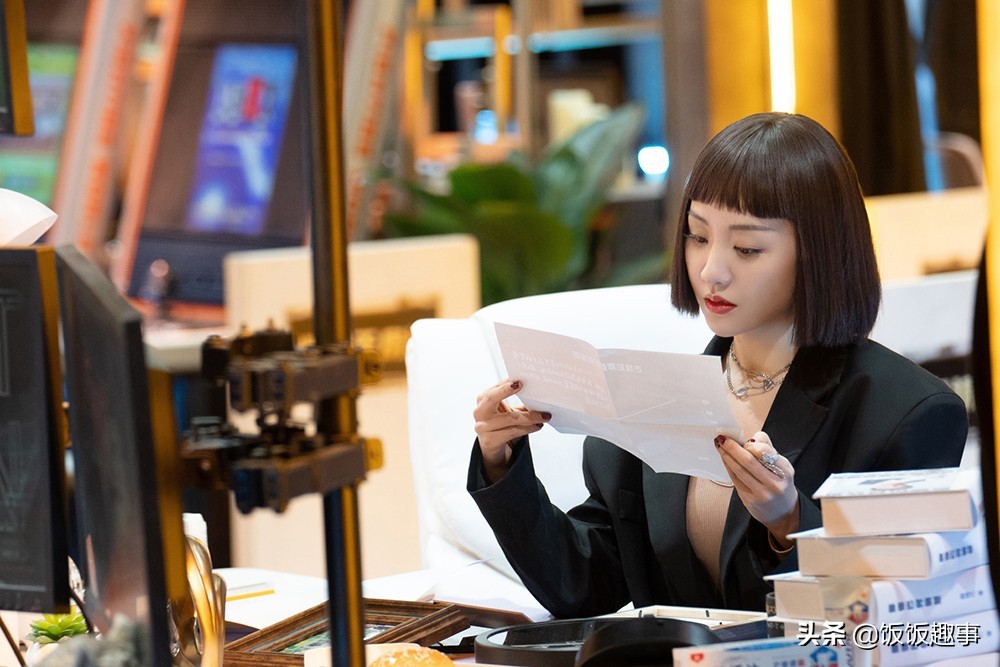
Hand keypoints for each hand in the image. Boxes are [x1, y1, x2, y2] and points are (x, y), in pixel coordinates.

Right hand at [473, 379, 550, 481]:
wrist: (492, 448)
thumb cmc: (502, 425)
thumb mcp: (507, 411)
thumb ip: (516, 402)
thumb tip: (535, 394)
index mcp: (483, 400)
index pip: (493, 388)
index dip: (505, 383)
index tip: (518, 379)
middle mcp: (479, 412)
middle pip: (491, 398)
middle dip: (505, 390)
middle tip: (520, 385)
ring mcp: (482, 427)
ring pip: (509, 418)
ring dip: (529, 417)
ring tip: (543, 416)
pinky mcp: (490, 440)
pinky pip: (512, 432)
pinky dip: (527, 428)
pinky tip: (536, 426)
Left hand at [715, 431, 798, 545]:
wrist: (783, 513)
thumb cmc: (780, 484)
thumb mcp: (781, 466)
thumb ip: (768, 448)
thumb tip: (752, 437)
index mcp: (785, 471)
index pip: (765, 453)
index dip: (751, 445)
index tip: (743, 441)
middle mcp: (775, 483)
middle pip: (749, 461)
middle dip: (733, 448)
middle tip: (723, 439)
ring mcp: (761, 493)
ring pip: (739, 470)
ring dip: (726, 456)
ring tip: (720, 446)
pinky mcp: (749, 500)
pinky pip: (735, 480)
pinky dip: (728, 467)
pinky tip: (724, 459)